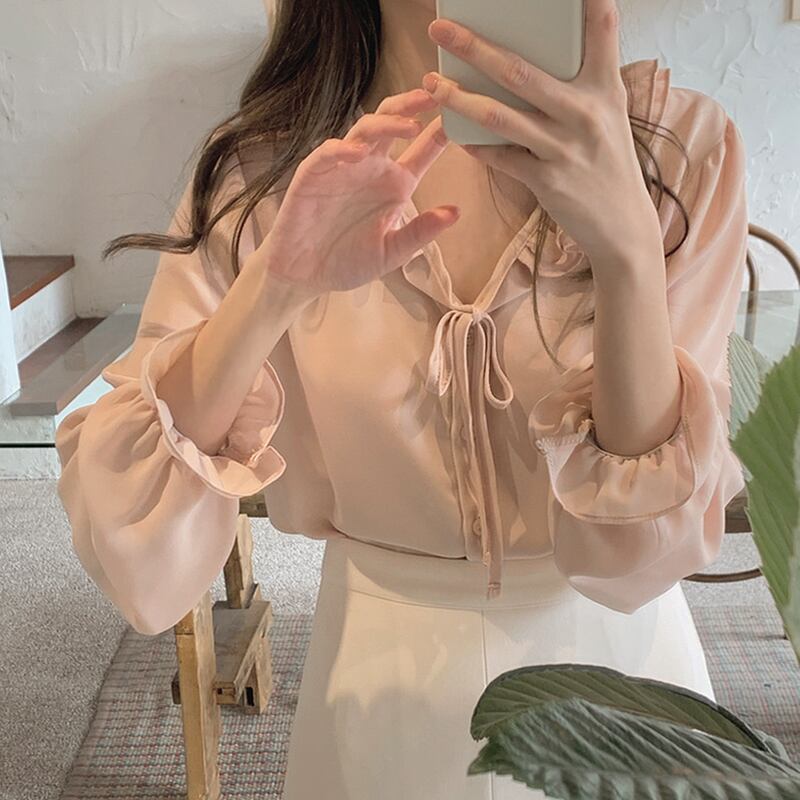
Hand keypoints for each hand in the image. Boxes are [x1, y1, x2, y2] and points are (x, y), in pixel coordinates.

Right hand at [259, 89, 457, 295]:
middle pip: (394, 124)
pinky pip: (328, 153)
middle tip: (436, 95)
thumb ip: (420, 232)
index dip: (439, 133)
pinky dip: (341, 148)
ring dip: (386, 123)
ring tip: (409, 125)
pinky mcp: (313, 174)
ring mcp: (343, 167)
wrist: (306, 275)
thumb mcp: (392, 253)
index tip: (462, 115)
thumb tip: (455, 213)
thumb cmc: (348, 262)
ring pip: (365, 130)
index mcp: (395, 184)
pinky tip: (357, 152)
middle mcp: (372, 168)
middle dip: (413, 106)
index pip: (422, 151)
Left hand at [424, 0, 662, 271]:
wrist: (622, 224)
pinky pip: (501, 158)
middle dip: (475, 48)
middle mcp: (585, 113)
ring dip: (459, 99)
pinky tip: (457, 135)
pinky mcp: (547, 181)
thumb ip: (582, 84)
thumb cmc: (608, 162)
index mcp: (606, 88)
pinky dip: (476, 146)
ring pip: (499, 116)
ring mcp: (564, 148)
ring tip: (432, 84)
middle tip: (441, 30)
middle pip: (520, 72)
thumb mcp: (609, 115)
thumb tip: (534, 58)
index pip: (602, 29)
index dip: (588, 0)